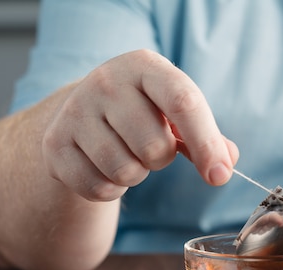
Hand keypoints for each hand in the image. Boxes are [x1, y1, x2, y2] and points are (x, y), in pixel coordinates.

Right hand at [42, 49, 238, 200]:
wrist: (81, 115)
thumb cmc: (142, 113)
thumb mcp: (175, 113)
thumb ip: (207, 137)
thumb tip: (226, 162)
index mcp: (144, 66)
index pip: (183, 102)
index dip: (206, 144)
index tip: (219, 176)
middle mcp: (106, 81)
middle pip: (155, 148)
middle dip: (161, 159)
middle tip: (150, 147)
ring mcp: (75, 111)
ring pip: (126, 172)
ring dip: (136, 175)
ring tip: (126, 154)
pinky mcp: (56, 144)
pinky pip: (99, 188)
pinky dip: (111, 189)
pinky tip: (104, 167)